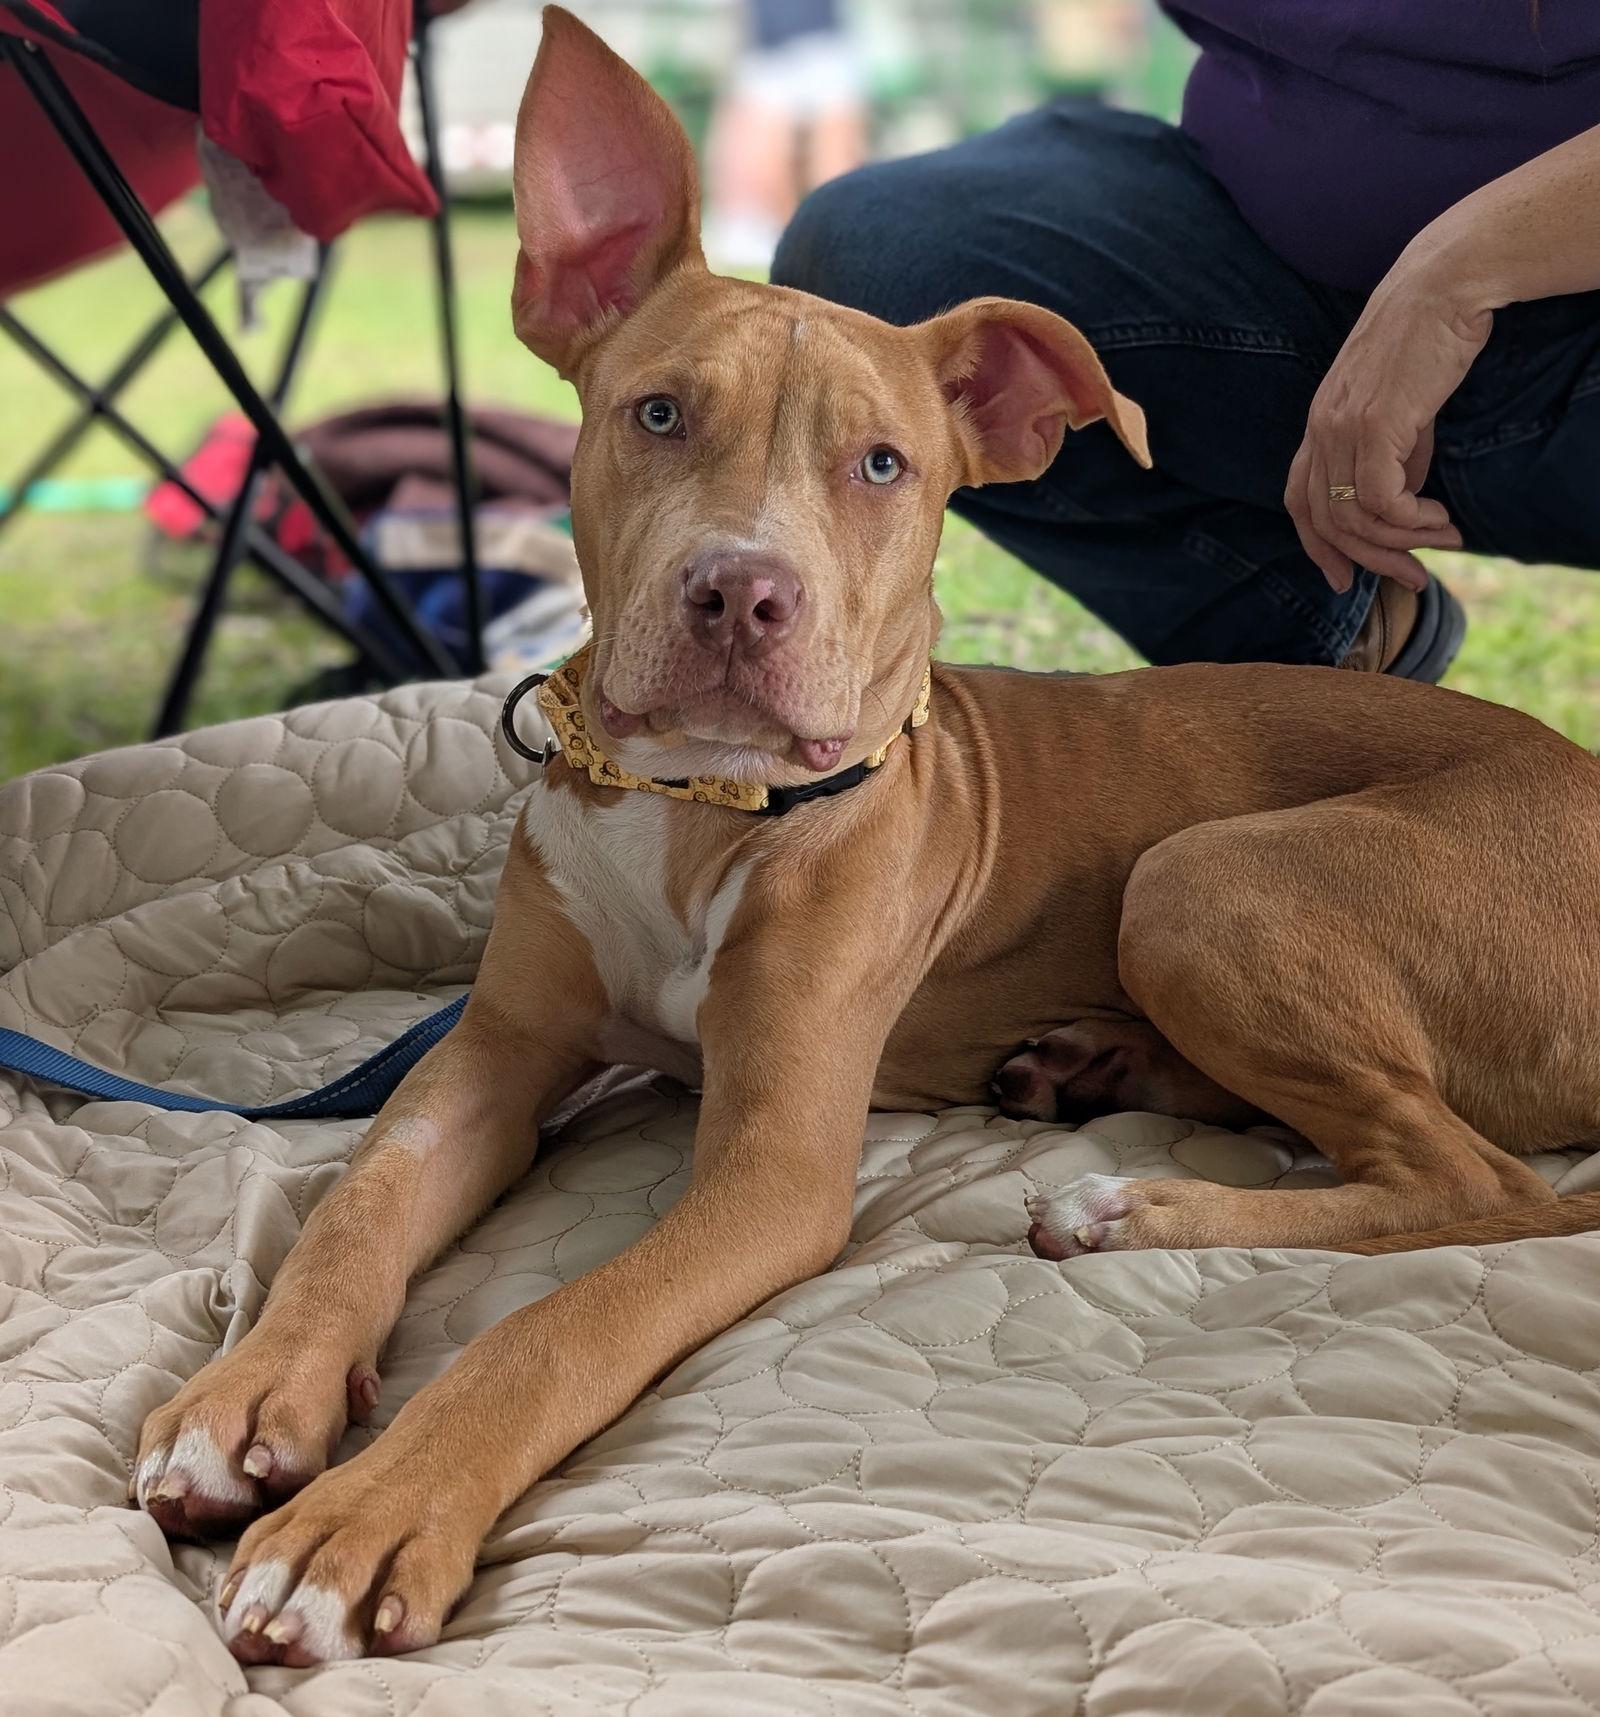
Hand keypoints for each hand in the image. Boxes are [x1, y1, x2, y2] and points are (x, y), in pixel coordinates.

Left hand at [1285, 249, 1492, 591]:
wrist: (1446, 284)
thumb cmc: (1429, 339)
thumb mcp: (1402, 409)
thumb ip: (1395, 457)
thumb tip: (1401, 505)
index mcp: (1318, 425)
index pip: (1298, 502)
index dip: (1316, 548)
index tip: (1343, 580)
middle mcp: (1320, 429)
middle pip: (1325, 523)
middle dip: (1370, 561)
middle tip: (1414, 577)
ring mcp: (1342, 427)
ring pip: (1354, 518)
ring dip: (1403, 542)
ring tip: (1445, 540)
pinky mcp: (1375, 424)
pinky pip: (1382, 501)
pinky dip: (1411, 521)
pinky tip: (1440, 517)